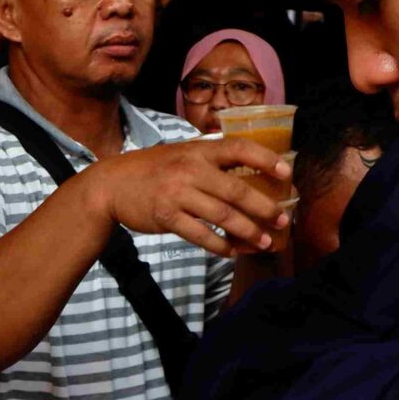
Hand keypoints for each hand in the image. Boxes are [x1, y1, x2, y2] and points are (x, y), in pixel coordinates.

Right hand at [78, 139, 290, 257]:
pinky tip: (231, 251)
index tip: (287, 172)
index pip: (239, 149)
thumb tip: (249, 174)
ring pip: (222, 216)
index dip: (265, 159)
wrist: (111, 185)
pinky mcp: (166, 216)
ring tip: (263, 242)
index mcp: (198, 150)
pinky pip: (200, 235)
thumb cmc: (153, 170)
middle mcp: (190, 169)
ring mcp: (177, 193)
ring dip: (247, 232)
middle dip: (264, 208)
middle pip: (236, 191)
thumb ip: (210, 160)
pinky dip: (219, 245)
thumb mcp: (182, 154)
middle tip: (282, 220)